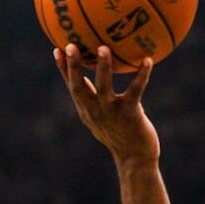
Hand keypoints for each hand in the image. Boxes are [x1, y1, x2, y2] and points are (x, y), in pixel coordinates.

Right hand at [53, 44, 159, 165]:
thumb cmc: (120, 135)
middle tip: (70, 45)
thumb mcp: (102, 117)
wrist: (135, 159)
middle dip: (73, 65)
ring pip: (103, 87)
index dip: (63, 68)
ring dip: (103, 67)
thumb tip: (91, 78)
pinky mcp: (130, 114)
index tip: (56, 49)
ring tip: (104, 48)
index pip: (71, 86)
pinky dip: (142, 75)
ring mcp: (111, 113)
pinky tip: (148, 60)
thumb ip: (94, 99)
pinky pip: (135, 91)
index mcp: (87, 110)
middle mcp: (95, 111)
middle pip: (79, 86)